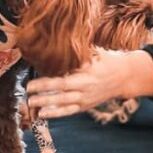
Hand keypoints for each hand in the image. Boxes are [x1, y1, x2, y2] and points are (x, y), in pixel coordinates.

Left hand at [25, 48, 152, 119]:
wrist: (125, 76)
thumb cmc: (106, 59)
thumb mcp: (95, 50)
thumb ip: (79, 50)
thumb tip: (58, 39)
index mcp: (87, 70)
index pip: (66, 73)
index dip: (50, 75)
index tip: (35, 72)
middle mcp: (86, 85)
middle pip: (62, 89)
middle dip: (44, 91)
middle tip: (28, 90)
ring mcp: (86, 97)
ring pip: (64, 102)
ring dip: (46, 103)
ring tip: (31, 103)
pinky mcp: (85, 106)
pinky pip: (69, 111)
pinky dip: (56, 113)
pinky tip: (42, 113)